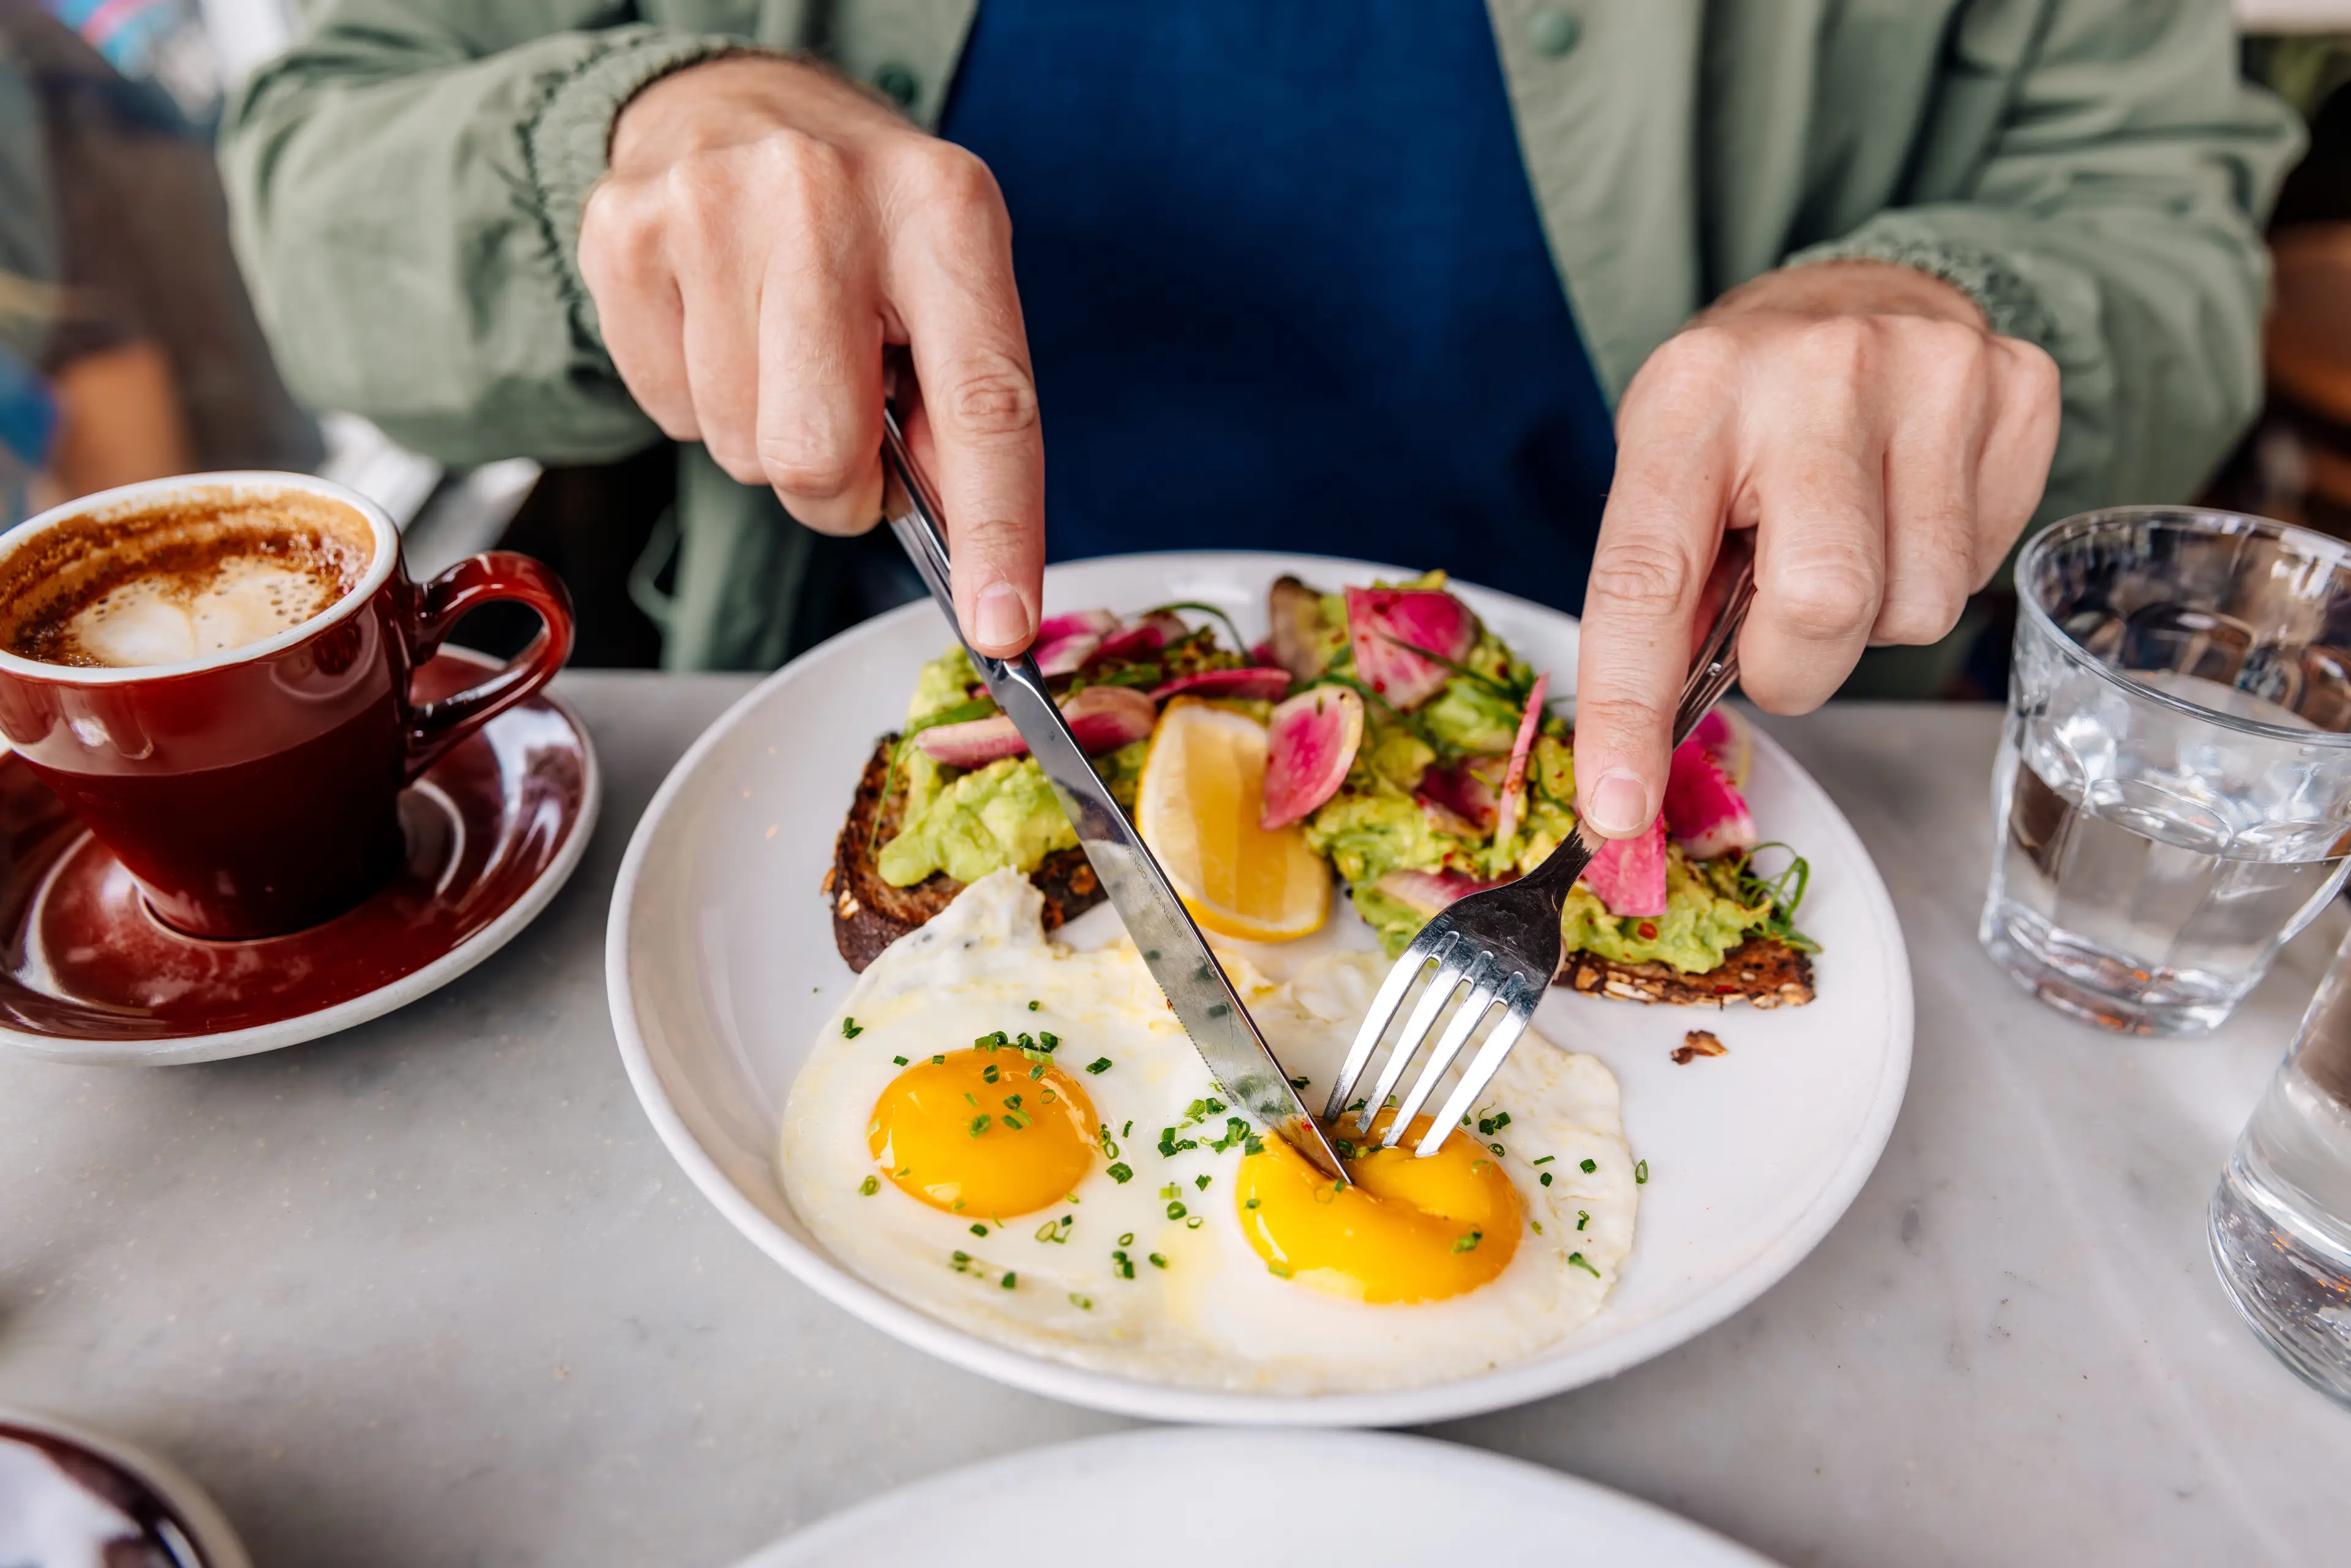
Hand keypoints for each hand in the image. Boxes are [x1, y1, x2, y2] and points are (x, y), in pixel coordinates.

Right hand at [579, 55, 1042, 654]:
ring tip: (778, 349)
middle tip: (844, 430)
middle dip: (836, 484)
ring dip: (765, 436)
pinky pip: (666, 414)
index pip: (984, 405)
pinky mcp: (623, 238)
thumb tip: (971, 552)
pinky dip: (698, 401)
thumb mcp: (948, 282)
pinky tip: (720, 328)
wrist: (732, 104)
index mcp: (943, 213)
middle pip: (820, 455)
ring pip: (739, 449)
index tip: (1001, 625)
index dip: (995, 529)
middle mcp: (826, 201)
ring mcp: (709, 211)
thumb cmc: (862, 221)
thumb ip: (962, 409)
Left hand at [1570, 260, 2059, 835]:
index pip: (1648, 580)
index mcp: (1688, 399)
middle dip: (1796, 662)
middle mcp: (1810, 372)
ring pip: (1916, 608)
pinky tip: (1905, 508)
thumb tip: (1640, 760)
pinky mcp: (2017, 386)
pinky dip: (1938, 571)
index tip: (1617, 810)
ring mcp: (1929, 370)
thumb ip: (1666, 603)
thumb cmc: (1742, 416)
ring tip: (1846, 542)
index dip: (1629, 708)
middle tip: (1780, 631)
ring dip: (1871, 619)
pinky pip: (1982, 567)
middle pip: (1823, 603)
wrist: (1858, 290)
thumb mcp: (1669, 479)